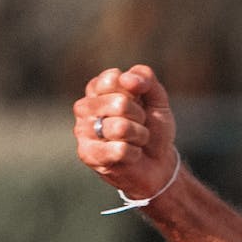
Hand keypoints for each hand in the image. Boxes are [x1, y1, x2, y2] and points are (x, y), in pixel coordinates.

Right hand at [74, 65, 178, 200]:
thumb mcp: (157, 98)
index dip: (136, 92)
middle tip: (139, 124)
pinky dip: (134, 153)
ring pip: (120, 128)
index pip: (113, 79)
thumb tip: (126, 78)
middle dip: (139, 116)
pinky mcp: (87, 154)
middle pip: (120, 103)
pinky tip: (130, 155)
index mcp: (98, 89)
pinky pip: (120, 150)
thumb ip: (146, 79)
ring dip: (139, 135)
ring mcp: (83, 131)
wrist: (158, 162)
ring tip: (135, 140)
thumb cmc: (153, 127)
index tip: (139, 102)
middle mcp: (84, 107)